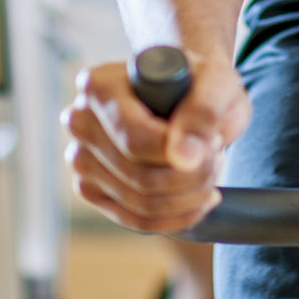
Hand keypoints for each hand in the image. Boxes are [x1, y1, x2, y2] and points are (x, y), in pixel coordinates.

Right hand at [64, 55, 250, 233]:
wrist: (190, 88)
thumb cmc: (199, 78)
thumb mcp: (215, 81)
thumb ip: (202, 112)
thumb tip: (184, 158)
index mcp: (99, 86)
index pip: (136, 142)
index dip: (181, 154)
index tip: (214, 142)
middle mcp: (80, 121)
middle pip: (138, 177)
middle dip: (191, 178)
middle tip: (217, 157)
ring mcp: (81, 158)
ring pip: (139, 203)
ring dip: (187, 197)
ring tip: (210, 171)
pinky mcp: (91, 188)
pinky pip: (134, 219)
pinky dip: (175, 216)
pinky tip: (198, 198)